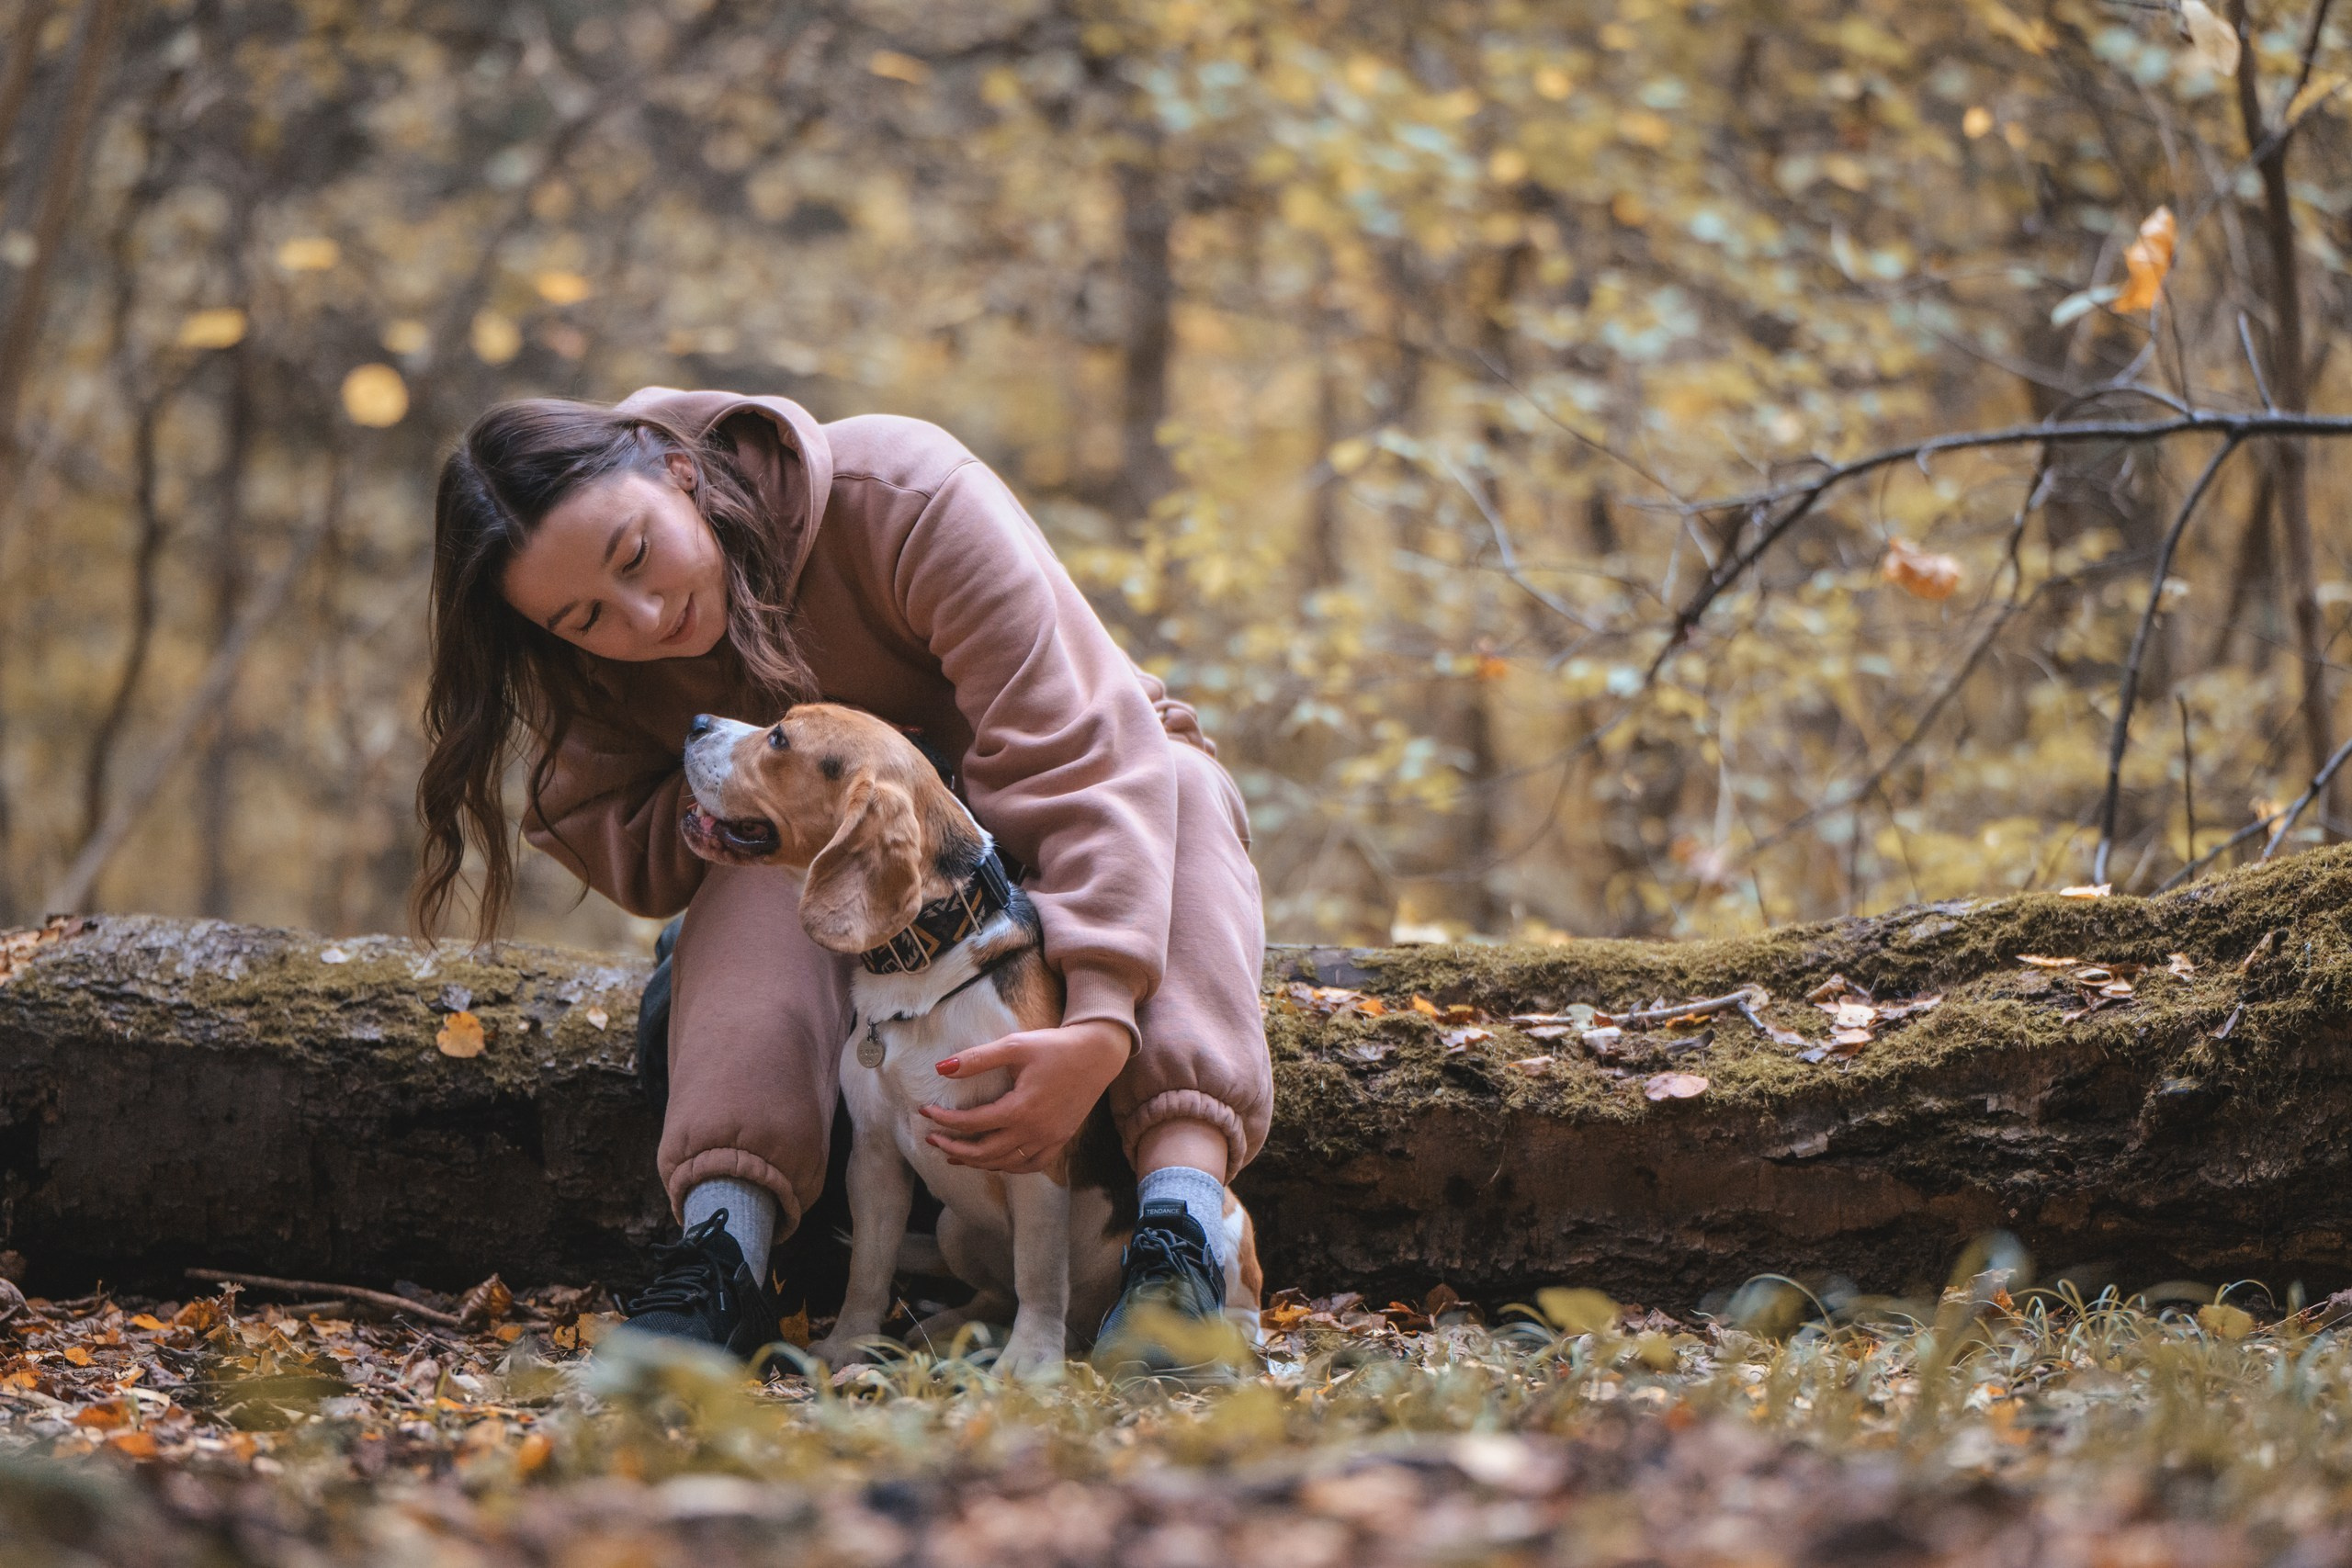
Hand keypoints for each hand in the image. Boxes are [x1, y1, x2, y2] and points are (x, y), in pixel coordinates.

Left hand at [921, 1019, 1129, 1174]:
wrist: (1097, 1054)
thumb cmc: (1054, 1047)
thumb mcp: (1014, 1046)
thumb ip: (977, 1059)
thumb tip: (940, 1068)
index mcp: (1021, 1109)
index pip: (973, 1123)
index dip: (946, 1120)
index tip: (926, 1112)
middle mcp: (1035, 1131)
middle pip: (985, 1152)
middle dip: (954, 1149)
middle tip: (933, 1141)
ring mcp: (1050, 1139)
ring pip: (1006, 1163)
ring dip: (977, 1162)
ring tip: (955, 1156)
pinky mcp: (1060, 1140)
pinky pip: (1031, 1165)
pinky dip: (1009, 1167)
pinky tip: (995, 1162)